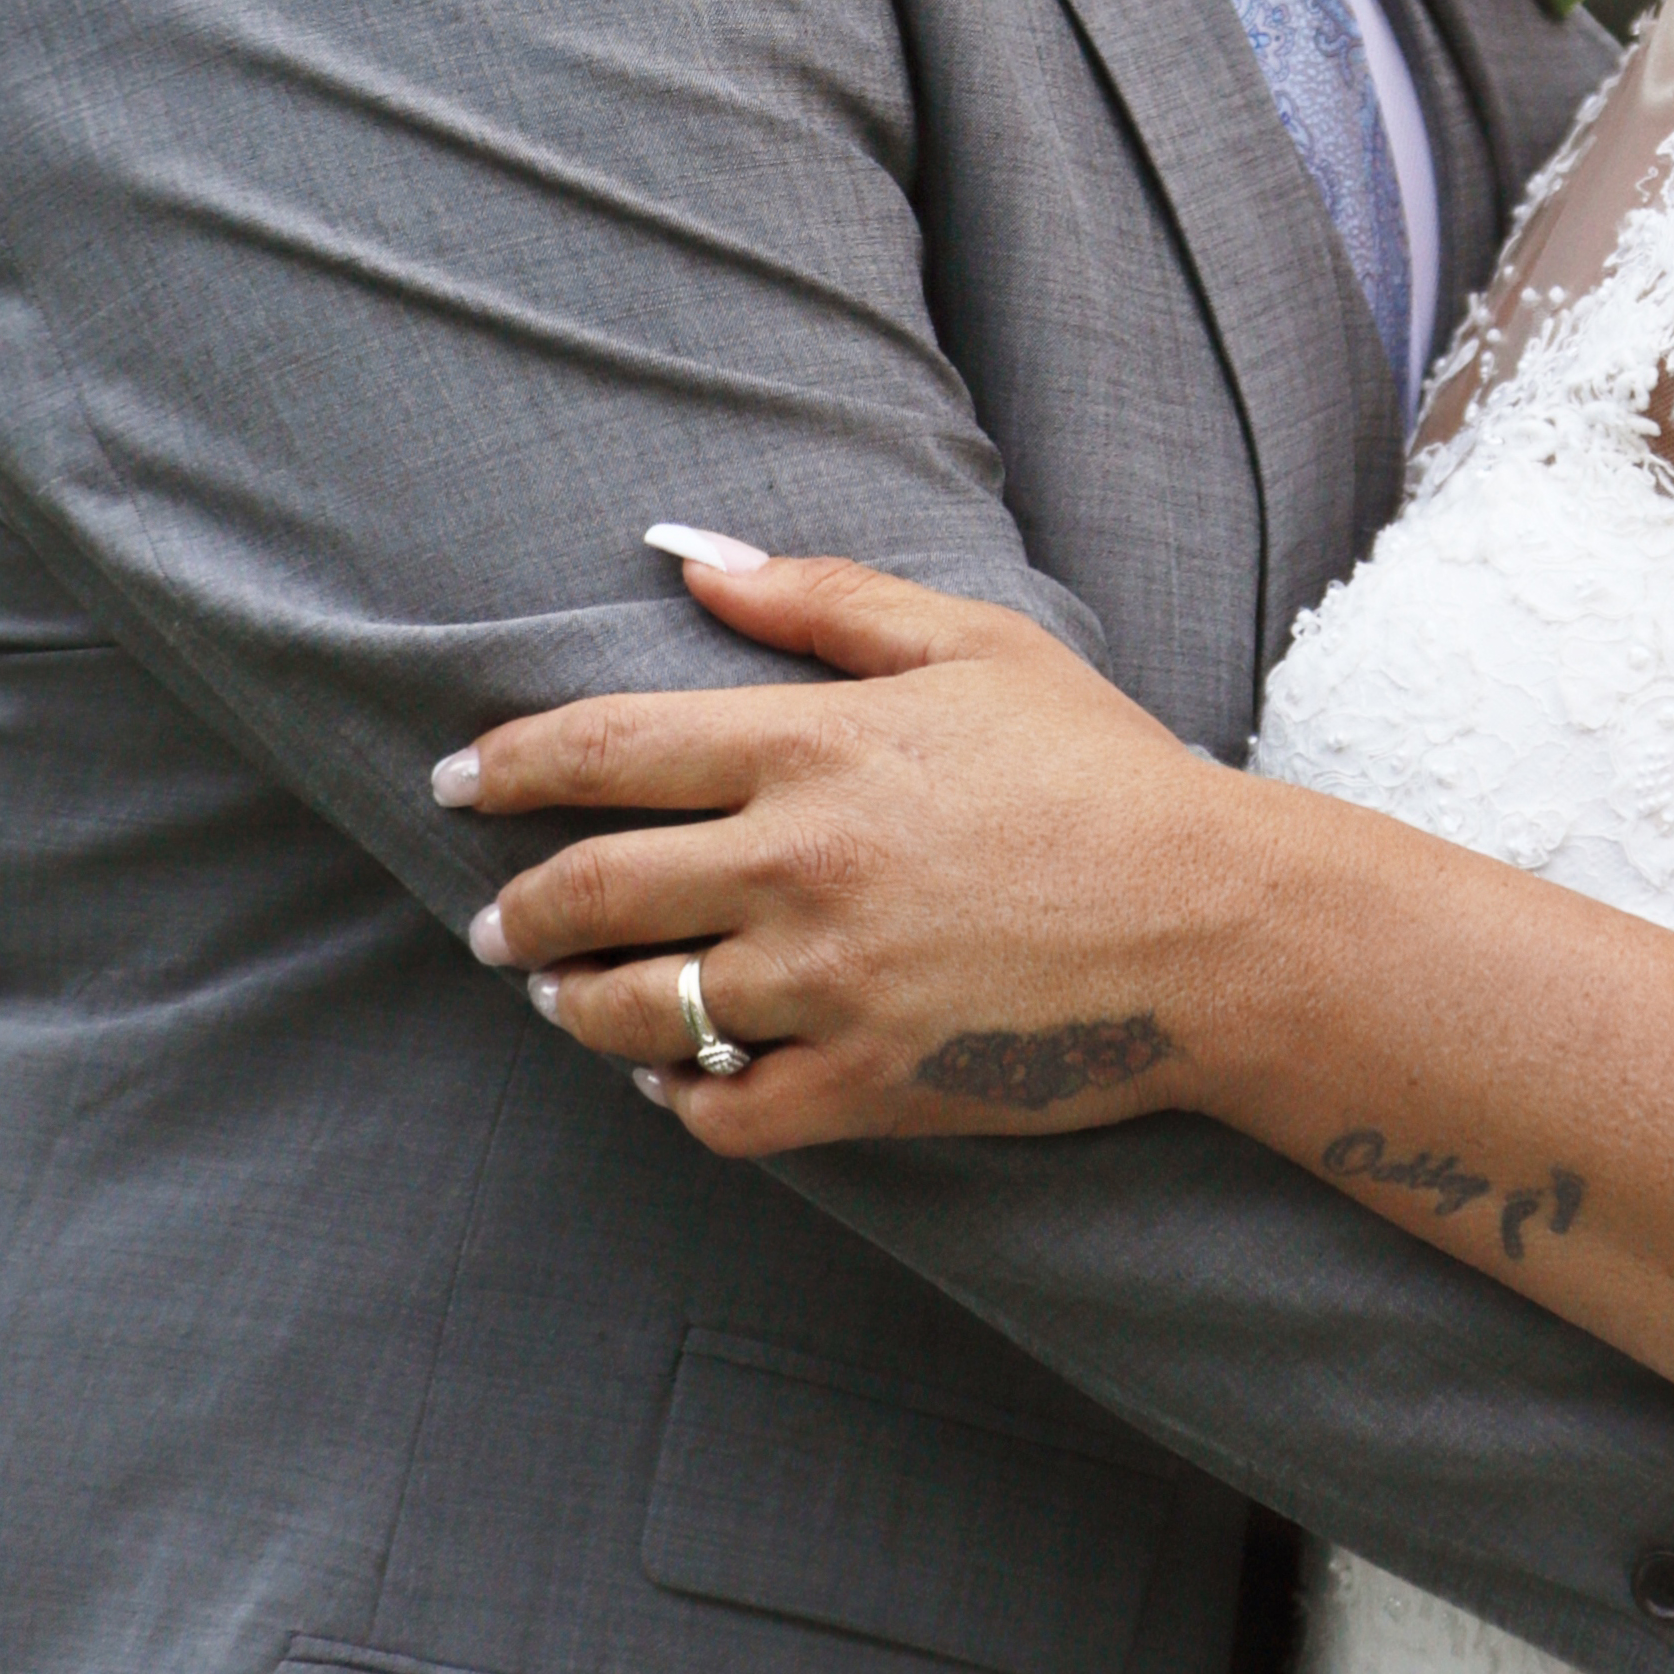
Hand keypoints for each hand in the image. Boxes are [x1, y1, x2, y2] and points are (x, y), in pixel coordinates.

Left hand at [437, 552, 1262, 1154]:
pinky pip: (719, 1114)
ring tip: (564, 999)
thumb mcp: (974, 644)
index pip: (604, 749)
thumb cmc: (1101, 769)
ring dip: (576, 1006)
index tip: (455, 783)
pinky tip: (672, 1079)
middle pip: (591, 891)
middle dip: (516, 911)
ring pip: (635, 1013)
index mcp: (816, 746)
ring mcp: (830, 985)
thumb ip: (822, 602)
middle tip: (491, 923)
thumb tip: (691, 559)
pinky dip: (675, 1101)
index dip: (506, 765)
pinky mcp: (869, 1085)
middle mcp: (801, 865)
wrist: (1217, 924)